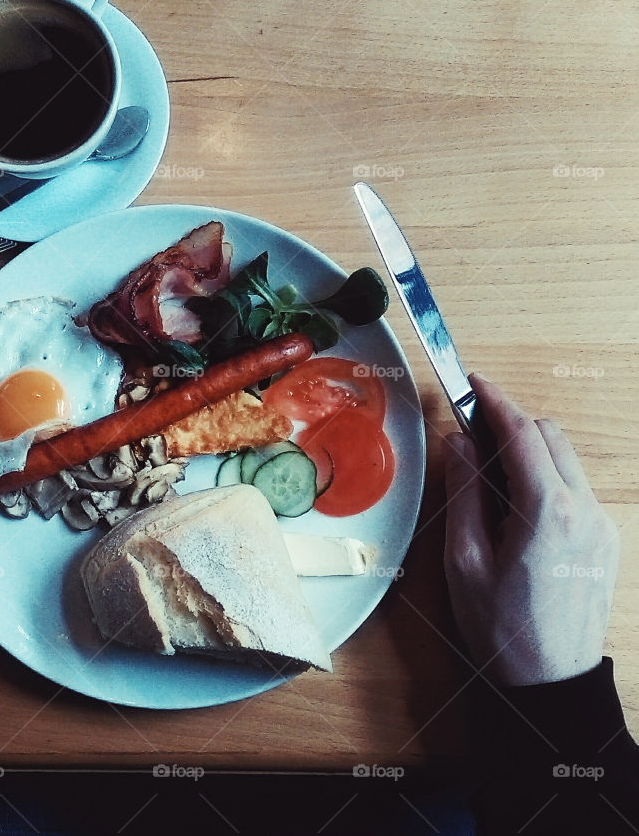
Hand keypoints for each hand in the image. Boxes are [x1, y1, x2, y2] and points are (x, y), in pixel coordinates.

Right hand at [443, 373, 617, 685]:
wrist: (550, 681)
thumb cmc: (502, 629)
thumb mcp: (465, 559)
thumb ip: (465, 492)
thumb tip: (459, 443)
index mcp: (548, 514)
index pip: (523, 435)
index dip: (494, 401)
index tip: (472, 382)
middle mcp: (585, 511)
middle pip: (550, 436)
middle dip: (511, 423)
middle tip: (470, 429)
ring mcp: (600, 525)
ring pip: (565, 458)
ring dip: (528, 450)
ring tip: (488, 473)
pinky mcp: (603, 539)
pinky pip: (574, 486)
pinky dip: (544, 475)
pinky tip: (514, 502)